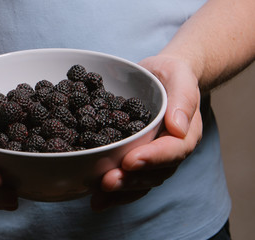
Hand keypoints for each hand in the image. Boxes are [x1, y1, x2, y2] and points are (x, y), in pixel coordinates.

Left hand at [91, 55, 202, 210]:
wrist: (159, 77)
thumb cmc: (172, 75)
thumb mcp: (180, 76)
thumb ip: (183, 99)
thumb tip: (178, 127)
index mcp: (185, 134)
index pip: (173, 151)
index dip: (152, 158)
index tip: (131, 161)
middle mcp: (169, 151)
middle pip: (154, 173)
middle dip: (131, 180)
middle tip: (108, 181)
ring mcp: (152, 158)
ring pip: (140, 182)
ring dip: (120, 192)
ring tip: (98, 197)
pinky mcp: (134, 158)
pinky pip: (127, 178)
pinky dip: (112, 192)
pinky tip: (94, 199)